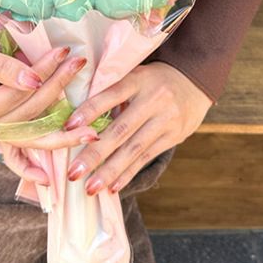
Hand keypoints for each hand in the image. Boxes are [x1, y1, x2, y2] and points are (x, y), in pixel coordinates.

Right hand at [0, 28, 98, 184]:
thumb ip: (3, 68)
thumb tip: (34, 80)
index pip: (14, 94)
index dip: (39, 74)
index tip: (61, 53)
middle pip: (28, 114)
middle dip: (56, 87)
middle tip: (78, 63)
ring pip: (32, 138)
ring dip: (63, 135)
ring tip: (91, 133)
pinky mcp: (5, 135)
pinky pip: (21, 154)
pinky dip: (31, 167)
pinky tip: (48, 180)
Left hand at [63, 62, 211, 194]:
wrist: (194, 80)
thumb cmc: (153, 78)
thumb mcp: (136, 75)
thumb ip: (114, 91)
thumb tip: (82, 117)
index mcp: (138, 80)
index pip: (110, 95)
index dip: (89, 111)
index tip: (68, 127)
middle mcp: (153, 100)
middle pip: (121, 129)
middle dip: (95, 153)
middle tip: (73, 172)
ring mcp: (165, 120)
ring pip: (134, 149)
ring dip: (110, 171)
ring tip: (90, 187)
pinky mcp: (173, 136)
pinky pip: (146, 157)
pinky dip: (128, 173)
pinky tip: (113, 186)